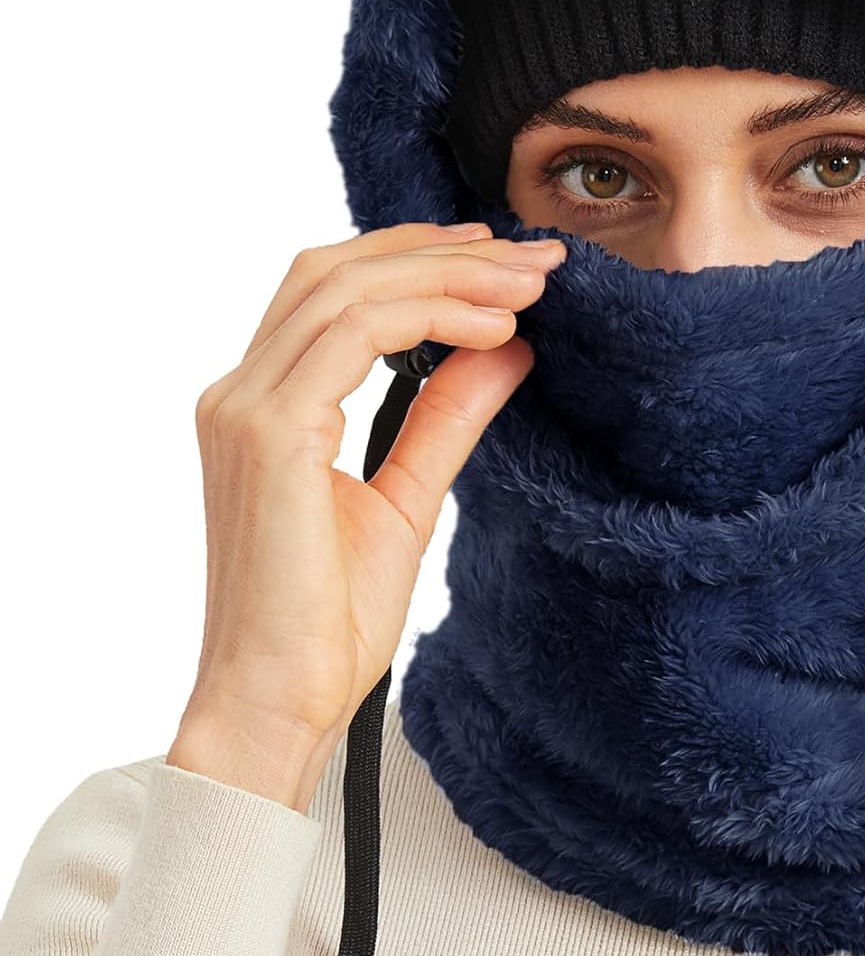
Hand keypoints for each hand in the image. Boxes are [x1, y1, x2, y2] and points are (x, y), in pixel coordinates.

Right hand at [170, 220, 564, 807]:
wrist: (280, 704)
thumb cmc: (326, 620)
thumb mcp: (408, 497)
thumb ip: (448, 416)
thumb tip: (508, 347)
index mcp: (264, 405)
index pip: (335, 289)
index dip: (420, 259)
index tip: (505, 262)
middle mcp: (241, 393)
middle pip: (337, 268)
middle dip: (442, 251)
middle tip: (532, 258)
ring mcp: (245, 408)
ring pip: (347, 288)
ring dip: (449, 275)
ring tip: (526, 287)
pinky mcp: (267, 432)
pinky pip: (355, 334)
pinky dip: (431, 314)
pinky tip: (492, 329)